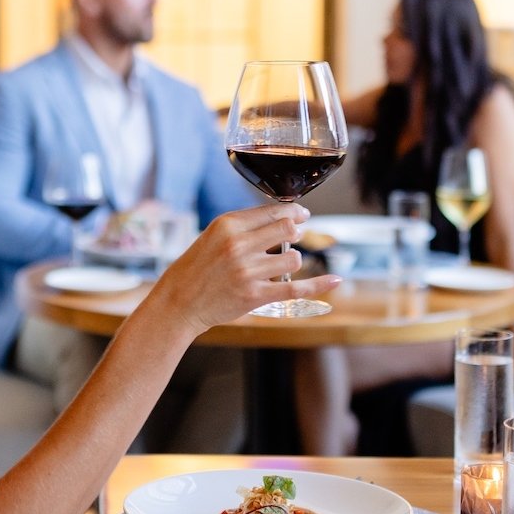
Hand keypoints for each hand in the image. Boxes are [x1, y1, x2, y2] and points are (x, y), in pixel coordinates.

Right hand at [141, 203, 341, 335]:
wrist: (178, 301)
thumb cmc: (195, 267)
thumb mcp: (213, 235)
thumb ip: (244, 226)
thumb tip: (281, 218)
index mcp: (228, 225)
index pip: (272, 211)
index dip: (293, 212)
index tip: (302, 214)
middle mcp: (239, 245)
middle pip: (287, 229)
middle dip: (296, 231)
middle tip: (296, 235)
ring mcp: (248, 272)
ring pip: (292, 259)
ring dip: (293, 259)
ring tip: (282, 263)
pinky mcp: (255, 296)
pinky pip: (296, 289)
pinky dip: (319, 285)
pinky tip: (335, 279)